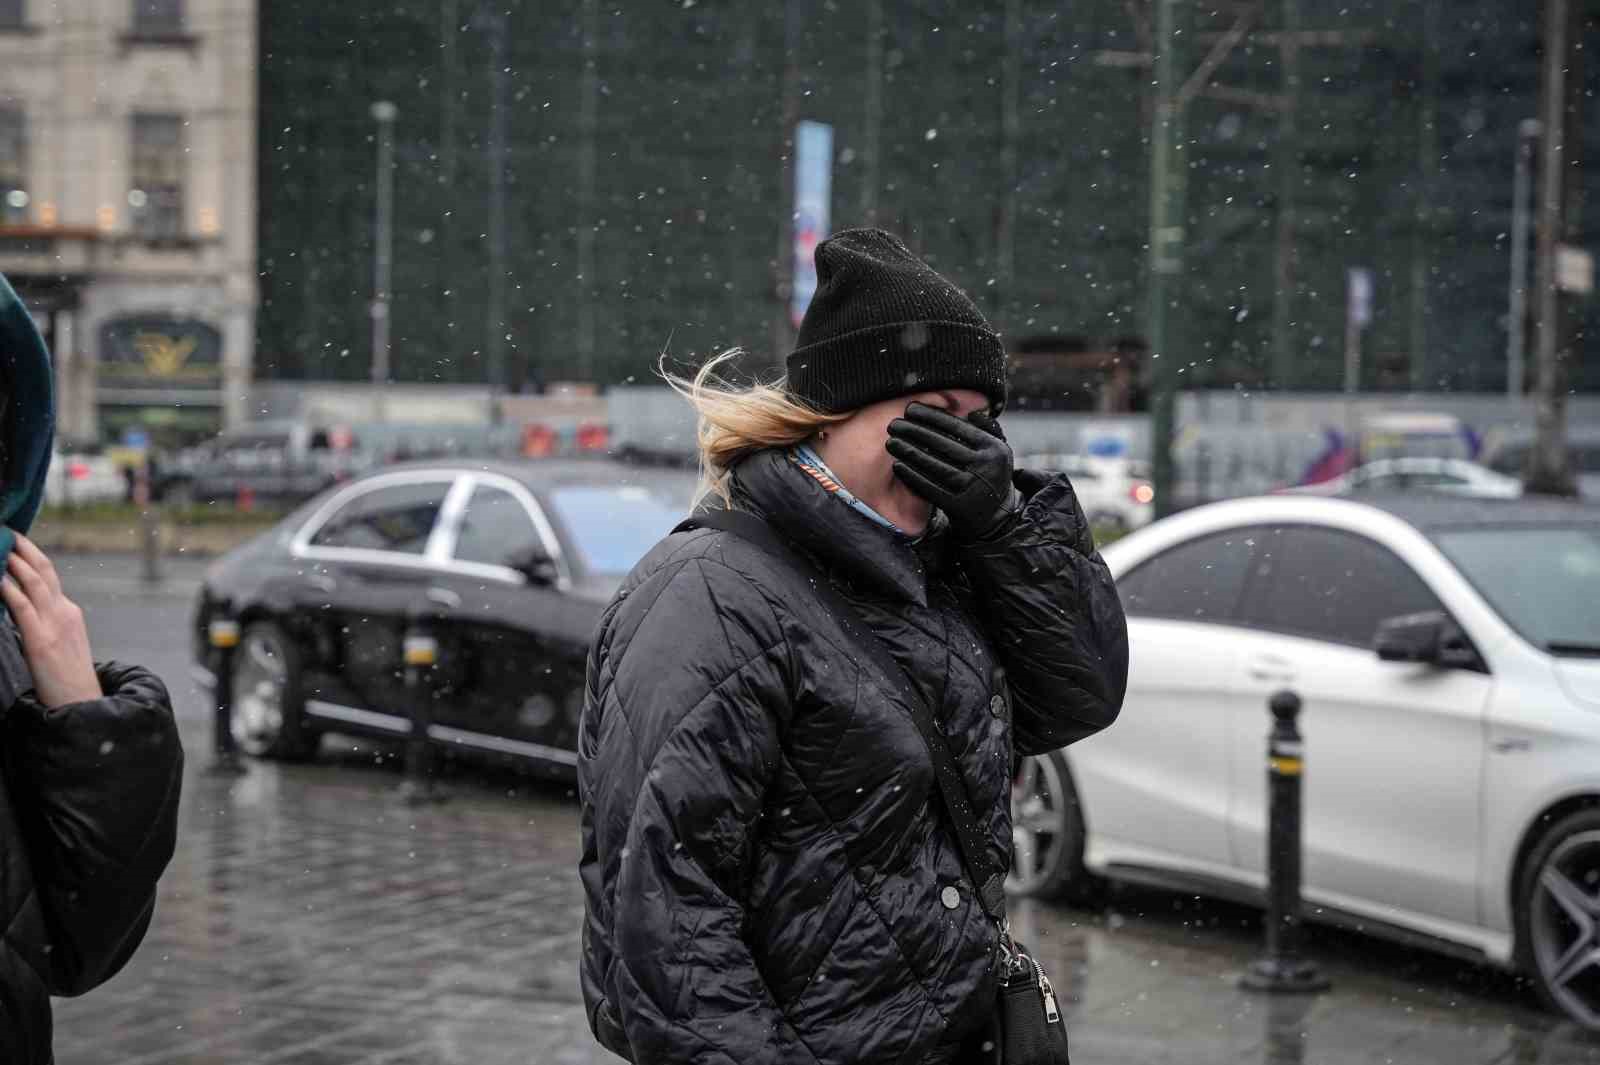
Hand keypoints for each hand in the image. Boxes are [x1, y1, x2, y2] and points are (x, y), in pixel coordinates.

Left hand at [2, 535, 101, 707]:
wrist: (81, 702)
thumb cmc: (66, 677)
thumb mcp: (60, 642)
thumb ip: (43, 622)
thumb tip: (18, 607)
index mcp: (69, 612)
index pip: (50, 576)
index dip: (33, 556)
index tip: (17, 542)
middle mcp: (64, 612)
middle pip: (45, 571)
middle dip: (25, 548)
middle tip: (9, 531)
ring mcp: (54, 624)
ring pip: (34, 582)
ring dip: (15, 561)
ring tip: (1, 546)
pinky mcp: (41, 640)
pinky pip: (22, 607)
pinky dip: (8, 589)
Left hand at [886, 404, 1020, 539]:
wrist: (995, 516)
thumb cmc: (989, 474)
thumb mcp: (997, 450)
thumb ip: (986, 428)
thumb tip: (972, 411)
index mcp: (993, 448)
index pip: (958, 427)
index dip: (932, 416)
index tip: (911, 409)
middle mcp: (986, 467)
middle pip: (943, 445)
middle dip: (915, 431)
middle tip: (894, 424)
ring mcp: (973, 488)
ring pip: (935, 466)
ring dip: (910, 452)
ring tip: (892, 442)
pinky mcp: (959, 506)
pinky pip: (931, 489)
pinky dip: (913, 477)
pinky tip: (898, 466)